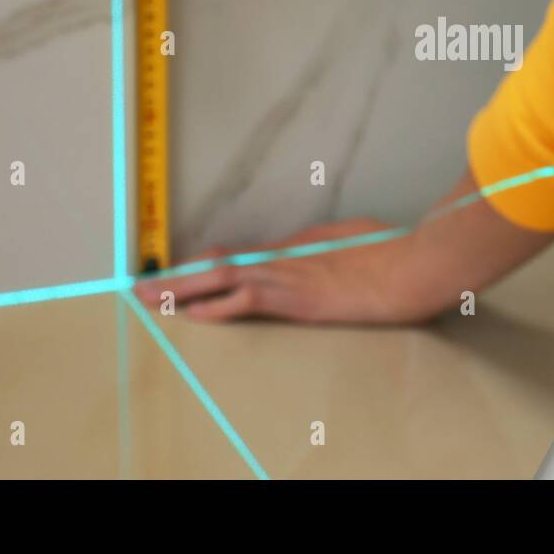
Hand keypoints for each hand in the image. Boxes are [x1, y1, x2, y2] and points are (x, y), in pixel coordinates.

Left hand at [134, 219, 433, 323]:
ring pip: (221, 278)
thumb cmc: (395, 253)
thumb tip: (324, 248)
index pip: (245, 254)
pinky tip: (190, 313)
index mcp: (302, 244)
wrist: (409, 268)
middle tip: (144, 284)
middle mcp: (287, 257)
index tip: (186, 267)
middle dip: (179, 275)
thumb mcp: (358, 240)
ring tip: (149, 297)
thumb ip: (333, 246)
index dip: (209, 262)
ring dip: (181, 289)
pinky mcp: (295, 299)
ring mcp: (288, 276)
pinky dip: (214, 306)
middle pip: (221, 262)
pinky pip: (244, 301)